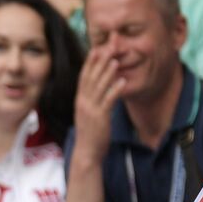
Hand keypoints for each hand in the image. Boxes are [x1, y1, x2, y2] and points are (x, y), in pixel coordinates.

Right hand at [72, 48, 123, 163]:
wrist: (86, 154)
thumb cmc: (90, 136)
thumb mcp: (88, 116)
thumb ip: (93, 103)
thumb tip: (100, 93)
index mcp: (80, 101)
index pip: (83, 77)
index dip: (89, 62)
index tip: (96, 49)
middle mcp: (83, 102)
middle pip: (91, 77)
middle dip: (99, 62)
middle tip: (107, 47)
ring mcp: (90, 109)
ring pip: (99, 87)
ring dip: (107, 72)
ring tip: (115, 59)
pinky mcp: (100, 117)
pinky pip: (108, 100)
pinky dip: (115, 89)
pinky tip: (122, 81)